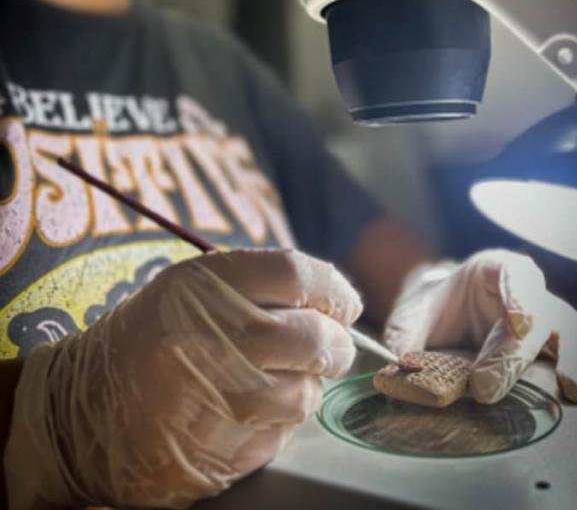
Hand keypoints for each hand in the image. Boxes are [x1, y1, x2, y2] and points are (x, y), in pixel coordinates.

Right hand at [5, 249, 361, 508]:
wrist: (82, 414)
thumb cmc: (150, 341)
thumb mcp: (190, 290)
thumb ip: (258, 286)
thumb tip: (337, 302)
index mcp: (200, 286)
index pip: (297, 274)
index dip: (335, 289)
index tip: (344, 303)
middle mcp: (206, 337)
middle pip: (312, 336)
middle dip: (335, 342)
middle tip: (330, 344)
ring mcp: (211, 399)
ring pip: (304, 392)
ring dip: (307, 385)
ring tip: (280, 378)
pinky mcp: (216, 451)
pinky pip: (281, 434)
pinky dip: (281, 420)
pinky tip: (251, 410)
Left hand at [384, 249, 576, 403]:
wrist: (445, 317)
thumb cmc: (433, 310)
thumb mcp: (411, 314)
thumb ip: (404, 336)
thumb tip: (400, 364)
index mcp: (495, 269)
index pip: (515, 274)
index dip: (519, 296)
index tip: (518, 322)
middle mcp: (528, 293)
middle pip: (538, 316)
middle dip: (513, 354)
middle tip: (483, 387)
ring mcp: (547, 322)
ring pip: (573, 333)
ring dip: (574, 358)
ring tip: (569, 387)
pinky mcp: (555, 351)